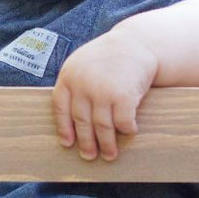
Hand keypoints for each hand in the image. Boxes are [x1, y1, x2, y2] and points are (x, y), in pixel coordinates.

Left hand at [51, 31, 155, 160]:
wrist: (137, 42)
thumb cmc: (110, 56)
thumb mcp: (83, 63)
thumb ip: (75, 85)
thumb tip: (69, 121)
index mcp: (69, 75)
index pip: (60, 108)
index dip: (64, 128)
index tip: (67, 143)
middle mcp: (83, 84)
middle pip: (81, 121)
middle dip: (86, 142)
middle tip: (89, 156)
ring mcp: (103, 91)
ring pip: (102, 127)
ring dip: (107, 145)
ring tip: (109, 155)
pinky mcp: (123, 96)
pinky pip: (123, 123)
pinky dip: (127, 130)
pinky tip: (130, 132)